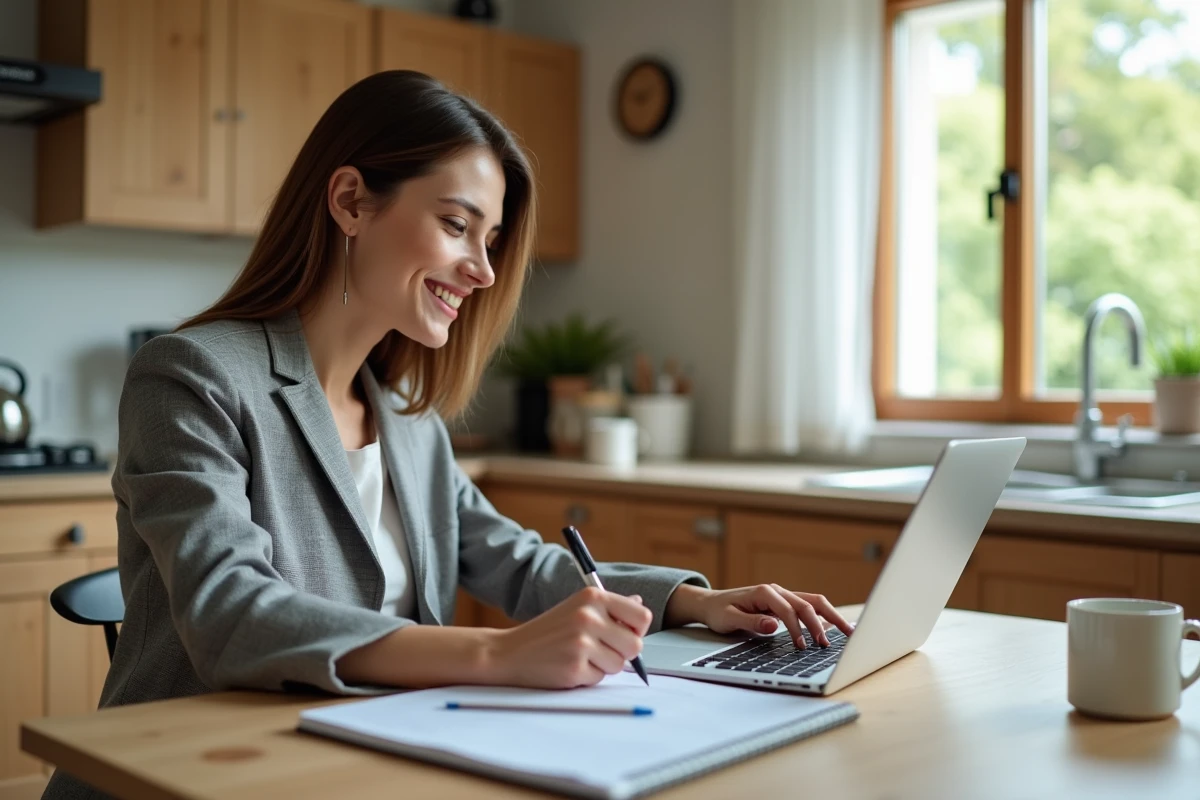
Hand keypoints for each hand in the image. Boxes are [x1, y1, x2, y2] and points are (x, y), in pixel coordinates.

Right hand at [487, 587, 651, 688]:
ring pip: (619, 665)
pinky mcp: (574, 667)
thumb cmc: (547, 631)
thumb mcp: (577, 608)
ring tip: (580, 656)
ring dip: (603, 666)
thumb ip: (609, 608)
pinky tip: (569, 666)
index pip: (642, 616)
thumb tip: (639, 602)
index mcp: (593, 597)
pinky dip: (588, 676)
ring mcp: (581, 643)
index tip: (623, 634)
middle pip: (635, 645)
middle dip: (622, 653)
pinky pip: (600, 679)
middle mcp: (588, 616)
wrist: (510, 652)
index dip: (636, 630)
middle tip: (600, 649)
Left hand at [672, 584, 853, 648]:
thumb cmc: (718, 612)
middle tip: (829, 644)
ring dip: (830, 617)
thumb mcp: (729, 619)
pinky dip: (823, 616)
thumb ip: (751, 623)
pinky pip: (808, 607)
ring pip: (813, 603)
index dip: (797, 628)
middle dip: (822, 623)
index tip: (802, 646)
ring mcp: (782, 595)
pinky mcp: (784, 603)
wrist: (710, 604)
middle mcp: (777, 590)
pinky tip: (835, 627)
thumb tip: (774, 625)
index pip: (788, 609)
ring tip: (848, 632)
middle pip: (807, 603)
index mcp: (764, 592)